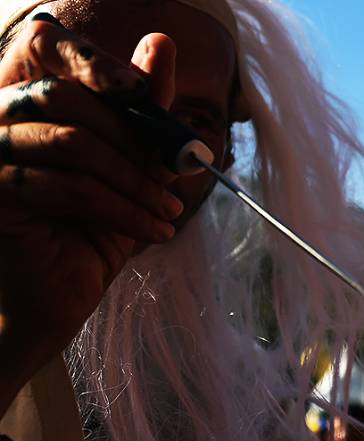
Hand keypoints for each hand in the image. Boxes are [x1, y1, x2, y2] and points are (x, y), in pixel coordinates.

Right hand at [0, 16, 179, 411]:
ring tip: (169, 209)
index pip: (45, 49)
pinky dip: (126, 209)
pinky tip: (156, 231)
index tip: (142, 90)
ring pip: (72, 140)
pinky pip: (72, 187)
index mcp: (22, 103)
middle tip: (176, 172)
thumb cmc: (84, 236)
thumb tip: (161, 44)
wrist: (46, 308)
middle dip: (136, 136)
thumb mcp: (127, 168)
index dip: (94, 59)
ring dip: (136, 177)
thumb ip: (141, 110)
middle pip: (67, 93)